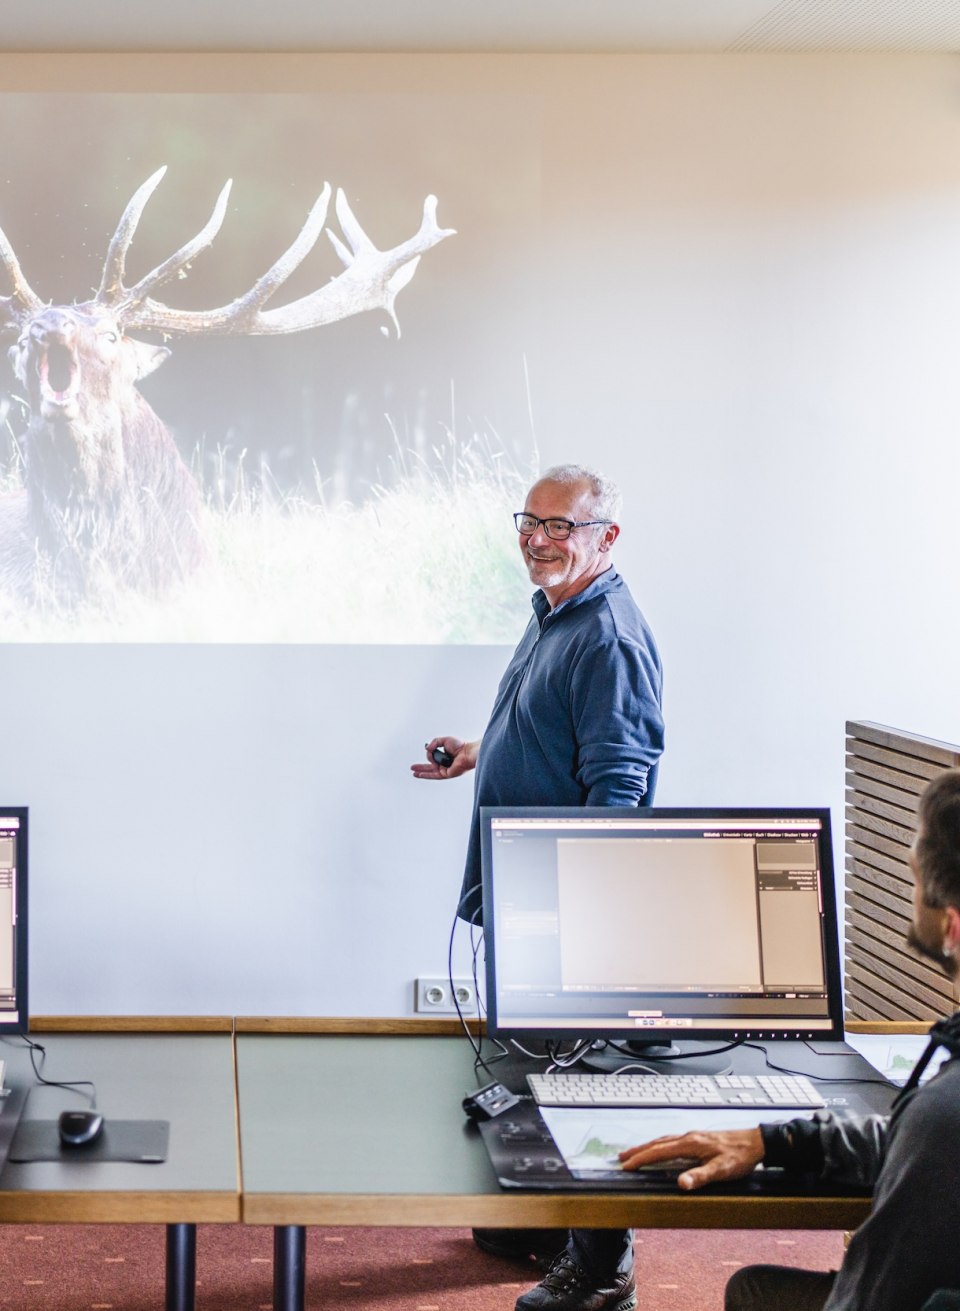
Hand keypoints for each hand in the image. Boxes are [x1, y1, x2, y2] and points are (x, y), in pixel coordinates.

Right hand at [409, 737, 478, 779]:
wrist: (468, 752)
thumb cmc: (461, 746)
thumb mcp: (444, 740)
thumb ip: (435, 742)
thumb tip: (427, 749)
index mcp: (445, 756)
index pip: (433, 756)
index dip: (429, 753)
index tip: (428, 749)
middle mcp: (445, 764)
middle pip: (430, 767)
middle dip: (421, 767)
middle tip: (413, 768)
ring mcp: (446, 770)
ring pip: (431, 772)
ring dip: (422, 772)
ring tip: (414, 773)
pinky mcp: (446, 774)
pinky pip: (435, 774)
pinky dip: (427, 773)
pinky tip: (420, 774)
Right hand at [618, 1129, 763, 1190]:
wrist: (756, 1142)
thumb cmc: (741, 1157)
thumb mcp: (722, 1170)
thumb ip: (701, 1176)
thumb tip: (681, 1183)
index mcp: (691, 1143)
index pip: (660, 1151)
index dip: (642, 1158)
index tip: (626, 1166)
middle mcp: (689, 1137)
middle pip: (658, 1143)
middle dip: (639, 1150)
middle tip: (621, 1158)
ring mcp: (693, 1137)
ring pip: (664, 1140)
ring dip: (648, 1147)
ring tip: (635, 1153)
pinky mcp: (699, 1139)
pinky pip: (672, 1141)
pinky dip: (660, 1145)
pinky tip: (662, 1150)